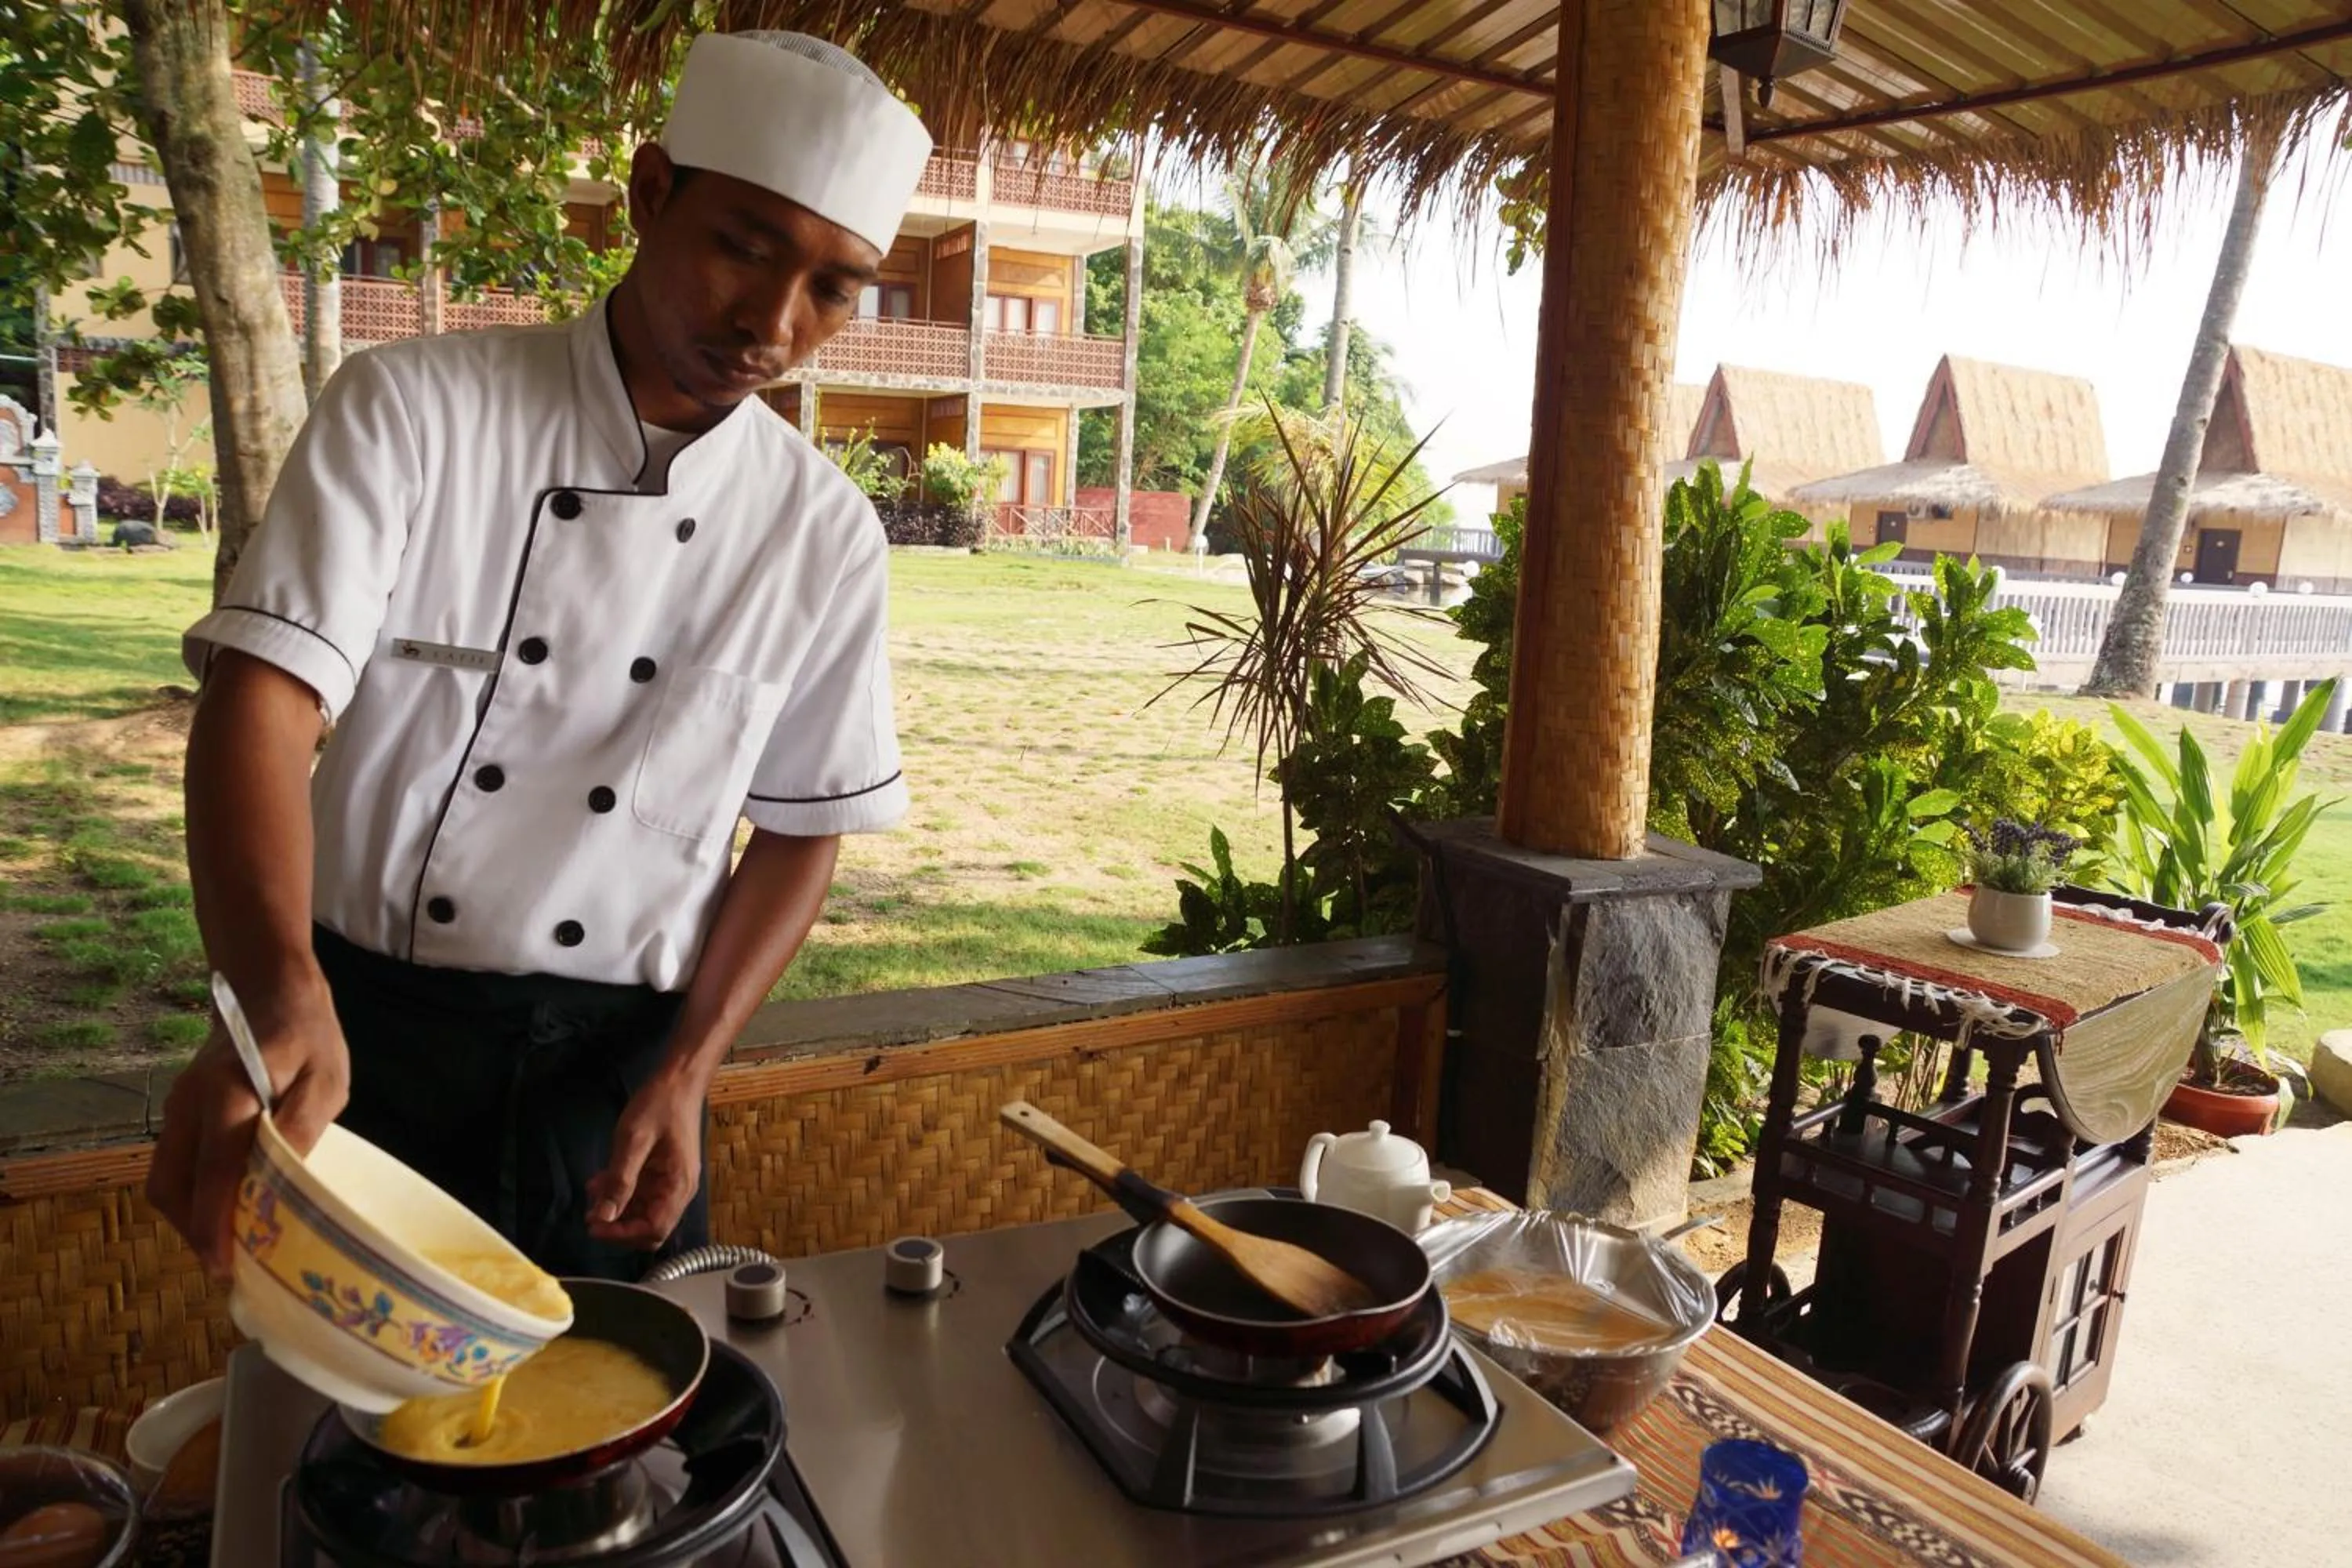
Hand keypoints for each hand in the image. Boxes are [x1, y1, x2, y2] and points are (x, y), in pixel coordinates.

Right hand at [147, 978, 347, 1280]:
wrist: (267, 988)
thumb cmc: (306, 1035)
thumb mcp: (325, 1080)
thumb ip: (303, 1129)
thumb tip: (281, 1187)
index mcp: (227, 1094)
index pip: (213, 1171)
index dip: (215, 1224)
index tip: (225, 1267)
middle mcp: (187, 1105)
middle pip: (172, 1186)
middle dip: (196, 1232)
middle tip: (234, 1267)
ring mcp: (176, 1109)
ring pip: (166, 1180)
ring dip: (190, 1218)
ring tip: (232, 1246)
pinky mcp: (179, 1114)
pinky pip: (174, 1166)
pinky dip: (191, 1196)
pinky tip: (225, 1211)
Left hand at [588, 1068, 706, 1250]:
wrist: (678, 1080)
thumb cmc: (660, 1106)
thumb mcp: (634, 1140)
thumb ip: (620, 1180)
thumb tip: (603, 1217)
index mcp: (679, 1186)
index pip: (654, 1230)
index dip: (623, 1234)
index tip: (594, 1226)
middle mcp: (678, 1191)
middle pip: (649, 1229)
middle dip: (618, 1226)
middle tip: (590, 1213)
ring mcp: (669, 1183)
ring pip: (641, 1214)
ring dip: (616, 1210)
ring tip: (592, 1192)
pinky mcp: (660, 1174)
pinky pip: (639, 1196)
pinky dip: (619, 1194)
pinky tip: (600, 1181)